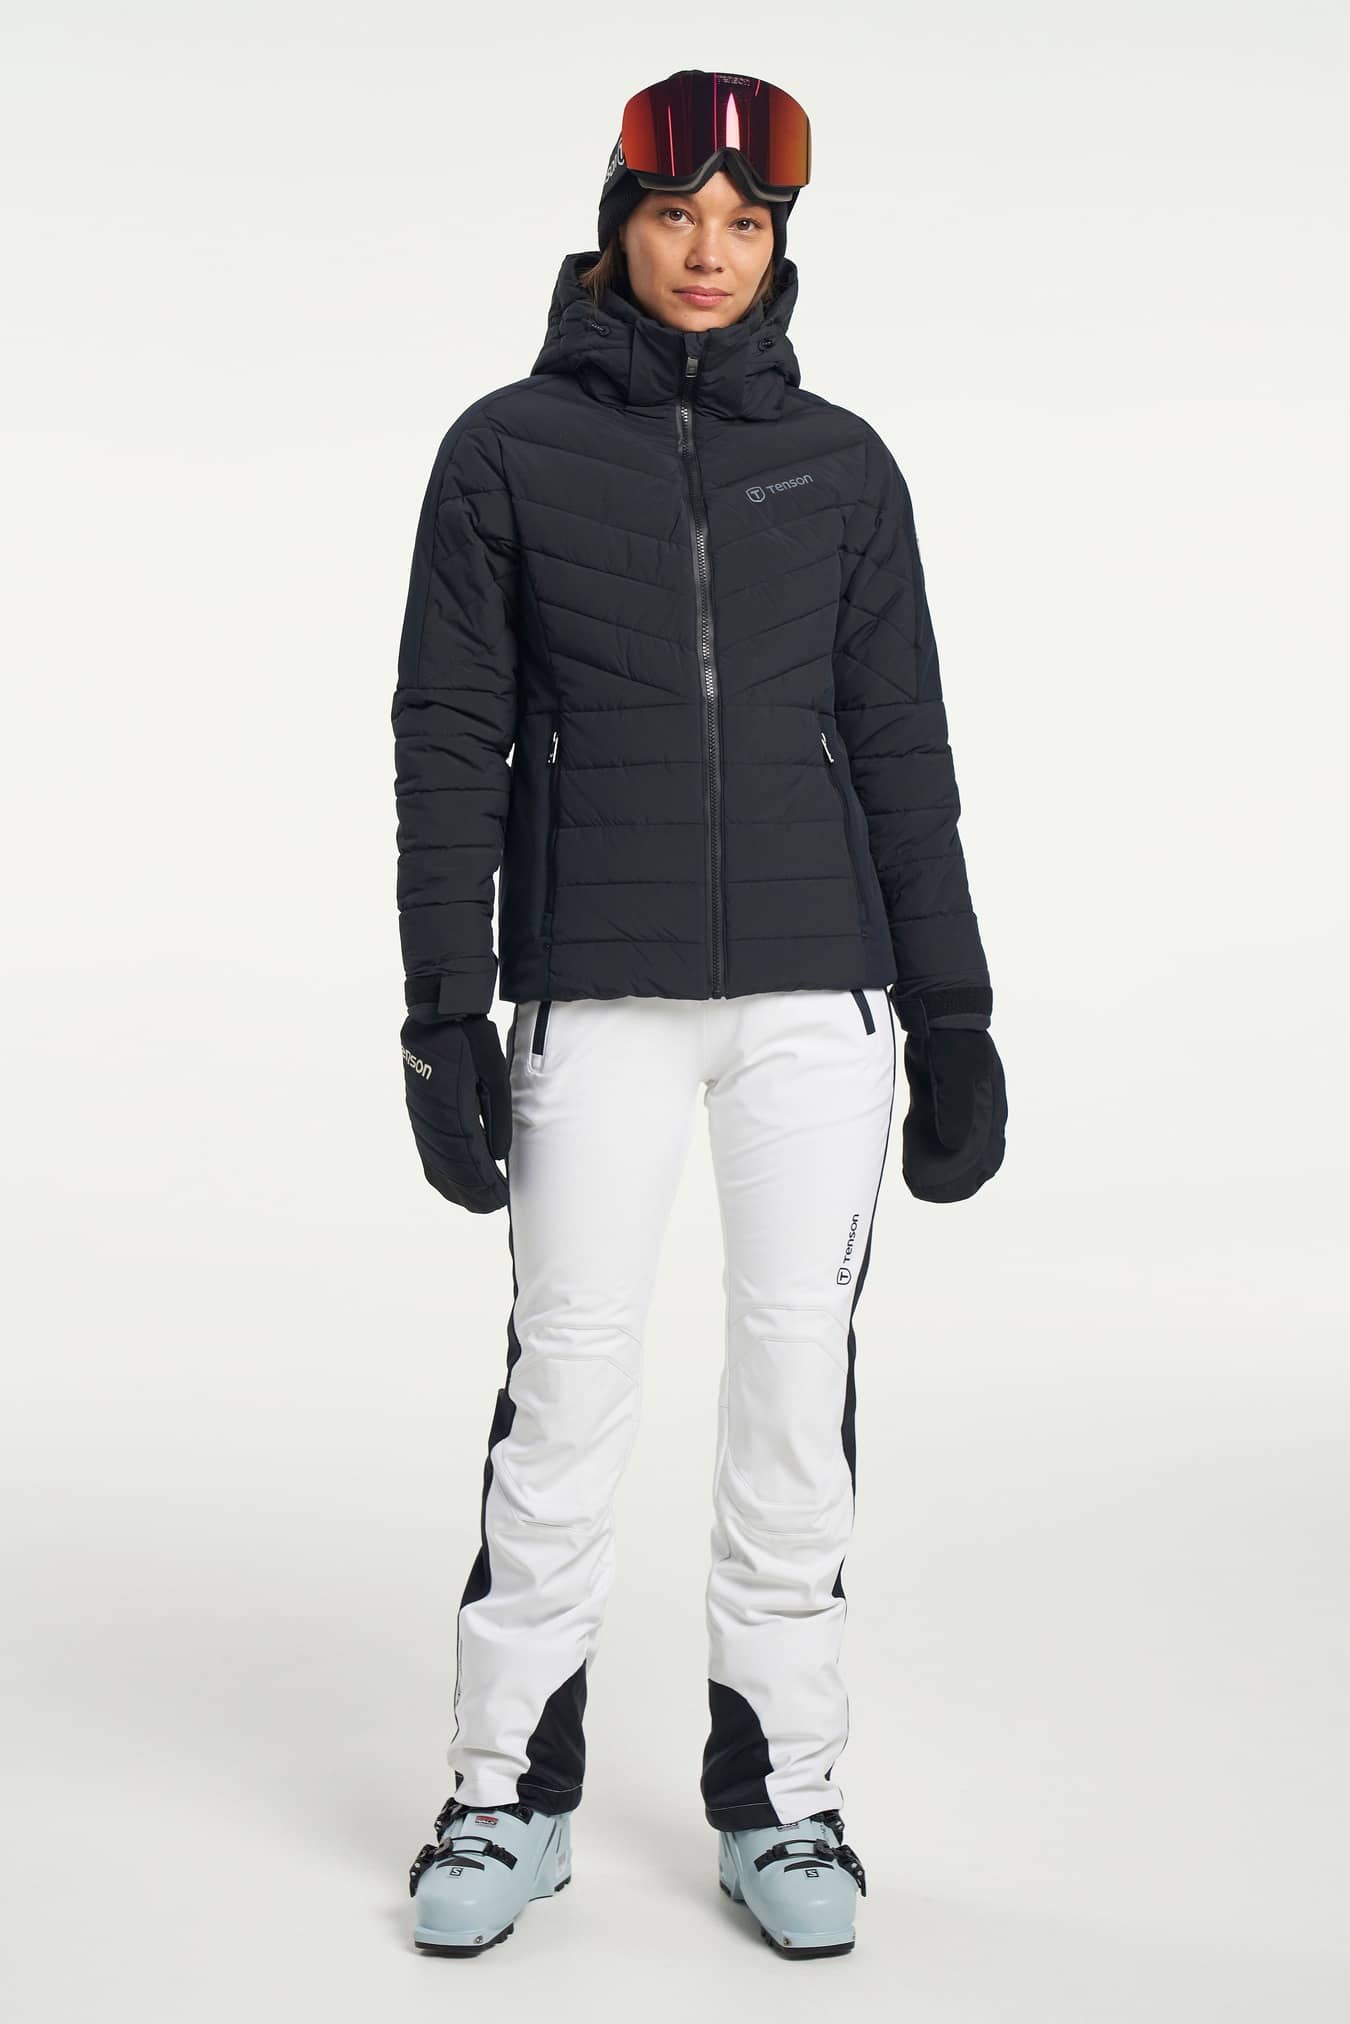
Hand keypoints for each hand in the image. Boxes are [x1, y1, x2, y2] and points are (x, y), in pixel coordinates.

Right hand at [400, 1011, 510, 1213]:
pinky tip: (452, 1184)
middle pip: (450, 1168)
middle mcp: (431, 1117)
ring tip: (478, 1201)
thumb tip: (498, 1155)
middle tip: (494, 1206)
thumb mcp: (494, 1072)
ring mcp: (421, 1117)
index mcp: (452, 1107)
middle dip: (472, 1192)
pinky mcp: (418, 1114)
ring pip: (435, 1164)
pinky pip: (426, 1152)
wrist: (436, 1015)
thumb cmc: (470, 1039)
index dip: (483, 1183)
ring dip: (456, 1187)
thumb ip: (498, 1114)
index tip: (500, 1198)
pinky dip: (440, 1173)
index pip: (468, 1157)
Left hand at [899, 1025, 1006, 1203]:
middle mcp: (981, 1111)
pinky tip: (913, 1153)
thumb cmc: (953, 1044)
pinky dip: (928, 1144)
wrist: (939, 1013)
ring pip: (955, 1145)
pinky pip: (937, 1129)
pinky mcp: (943, 1098)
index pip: (988, 1155)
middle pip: (973, 1155)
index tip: (950, 1192)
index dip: (971, 1177)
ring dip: (940, 1163)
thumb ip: (955, 1109)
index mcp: (991, 1110)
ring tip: (918, 1180)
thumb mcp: (955, 1075)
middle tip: (929, 1191)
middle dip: (955, 1177)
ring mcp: (962, 1105)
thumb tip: (952, 1145)